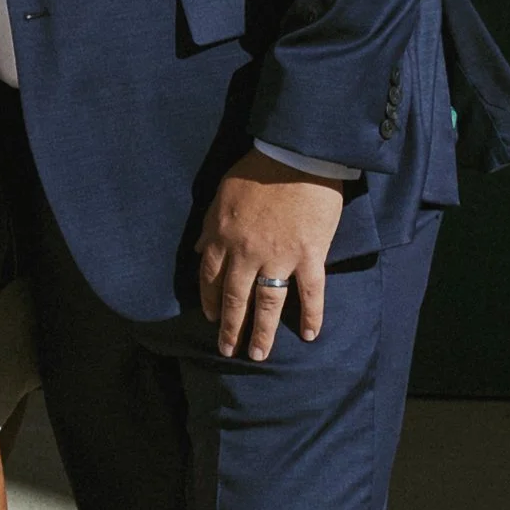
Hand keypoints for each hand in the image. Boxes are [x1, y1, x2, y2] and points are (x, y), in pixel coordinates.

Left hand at [197, 152, 346, 361]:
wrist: (297, 155)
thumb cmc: (258, 168)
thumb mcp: (221, 193)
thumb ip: (209, 225)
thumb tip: (199, 249)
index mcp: (223, 237)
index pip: (210, 277)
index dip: (210, 301)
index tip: (211, 318)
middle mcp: (246, 253)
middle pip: (235, 298)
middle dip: (230, 328)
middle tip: (228, 350)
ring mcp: (279, 258)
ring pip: (268, 303)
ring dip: (262, 332)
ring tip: (258, 355)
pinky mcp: (309, 256)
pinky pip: (310, 293)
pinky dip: (310, 315)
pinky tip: (308, 335)